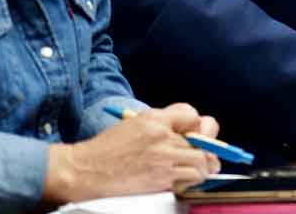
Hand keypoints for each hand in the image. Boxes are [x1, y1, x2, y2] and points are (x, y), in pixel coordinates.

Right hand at [42, 103, 219, 203]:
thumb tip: (188, 128)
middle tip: (207, 156)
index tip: (197, 133)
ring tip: (198, 170)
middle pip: (203, 138)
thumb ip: (160, 122)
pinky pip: (191, 179)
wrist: (86, 171)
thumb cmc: (108, 149)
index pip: (191, 113)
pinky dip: (193, 181)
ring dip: (204, 167)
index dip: (197, 124)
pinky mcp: (162, 179)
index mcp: (154, 118)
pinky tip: (185, 181)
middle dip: (208, 148)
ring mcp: (163, 158)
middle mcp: (161, 136)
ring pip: (202, 161)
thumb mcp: (133, 124)